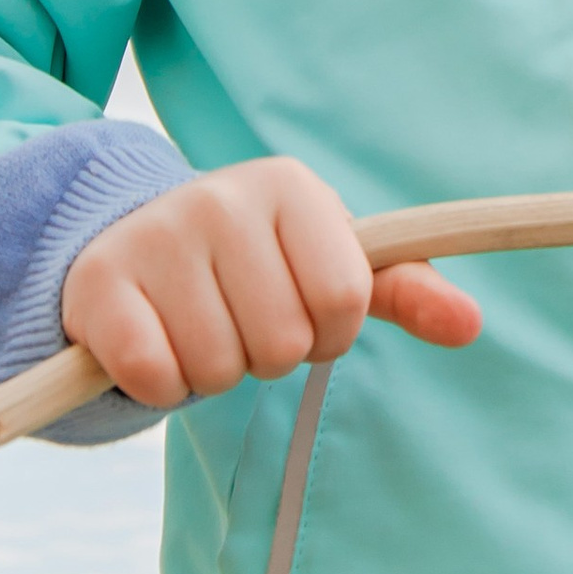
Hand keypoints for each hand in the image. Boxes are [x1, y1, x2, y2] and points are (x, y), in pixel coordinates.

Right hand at [62, 157, 481, 407]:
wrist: (135, 244)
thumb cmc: (255, 262)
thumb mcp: (329, 261)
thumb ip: (403, 290)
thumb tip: (472, 324)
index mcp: (292, 189)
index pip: (345, 301)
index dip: (329, 332)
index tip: (304, 313)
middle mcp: (223, 199)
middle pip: (283, 343)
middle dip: (268, 354)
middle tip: (242, 322)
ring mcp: (157, 236)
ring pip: (219, 367)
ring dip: (213, 371)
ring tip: (198, 327)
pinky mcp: (100, 283)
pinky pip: (155, 375)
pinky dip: (161, 384)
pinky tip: (155, 344)